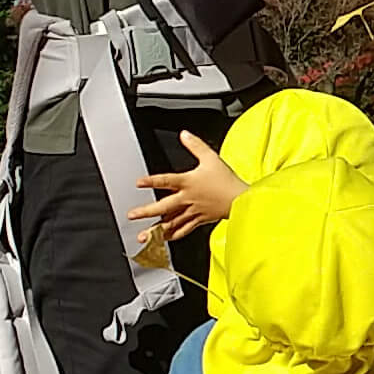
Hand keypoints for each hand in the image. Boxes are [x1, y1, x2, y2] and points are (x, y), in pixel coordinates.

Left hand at [129, 132, 246, 243]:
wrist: (241, 199)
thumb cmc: (227, 180)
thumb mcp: (211, 158)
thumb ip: (196, 145)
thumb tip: (184, 134)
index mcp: (189, 182)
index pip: (167, 180)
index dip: (152, 181)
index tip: (138, 183)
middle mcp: (188, 198)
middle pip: (164, 207)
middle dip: (147, 211)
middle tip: (132, 215)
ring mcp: (192, 211)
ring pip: (172, 222)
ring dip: (156, 230)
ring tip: (144, 236)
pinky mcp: (199, 220)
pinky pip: (184, 229)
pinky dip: (173, 235)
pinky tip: (164, 239)